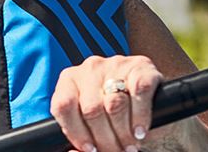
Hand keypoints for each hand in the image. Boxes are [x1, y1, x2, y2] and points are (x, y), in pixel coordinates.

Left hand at [49, 55, 163, 151]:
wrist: (144, 87)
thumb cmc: (111, 109)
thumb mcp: (91, 119)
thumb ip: (81, 135)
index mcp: (70, 80)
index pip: (63, 106)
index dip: (75, 132)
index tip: (90, 149)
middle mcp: (90, 69)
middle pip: (91, 110)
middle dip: (105, 139)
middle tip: (115, 151)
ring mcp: (116, 65)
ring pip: (114, 104)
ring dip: (123, 133)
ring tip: (129, 146)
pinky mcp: (141, 66)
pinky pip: (139, 92)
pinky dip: (141, 116)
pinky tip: (140, 131)